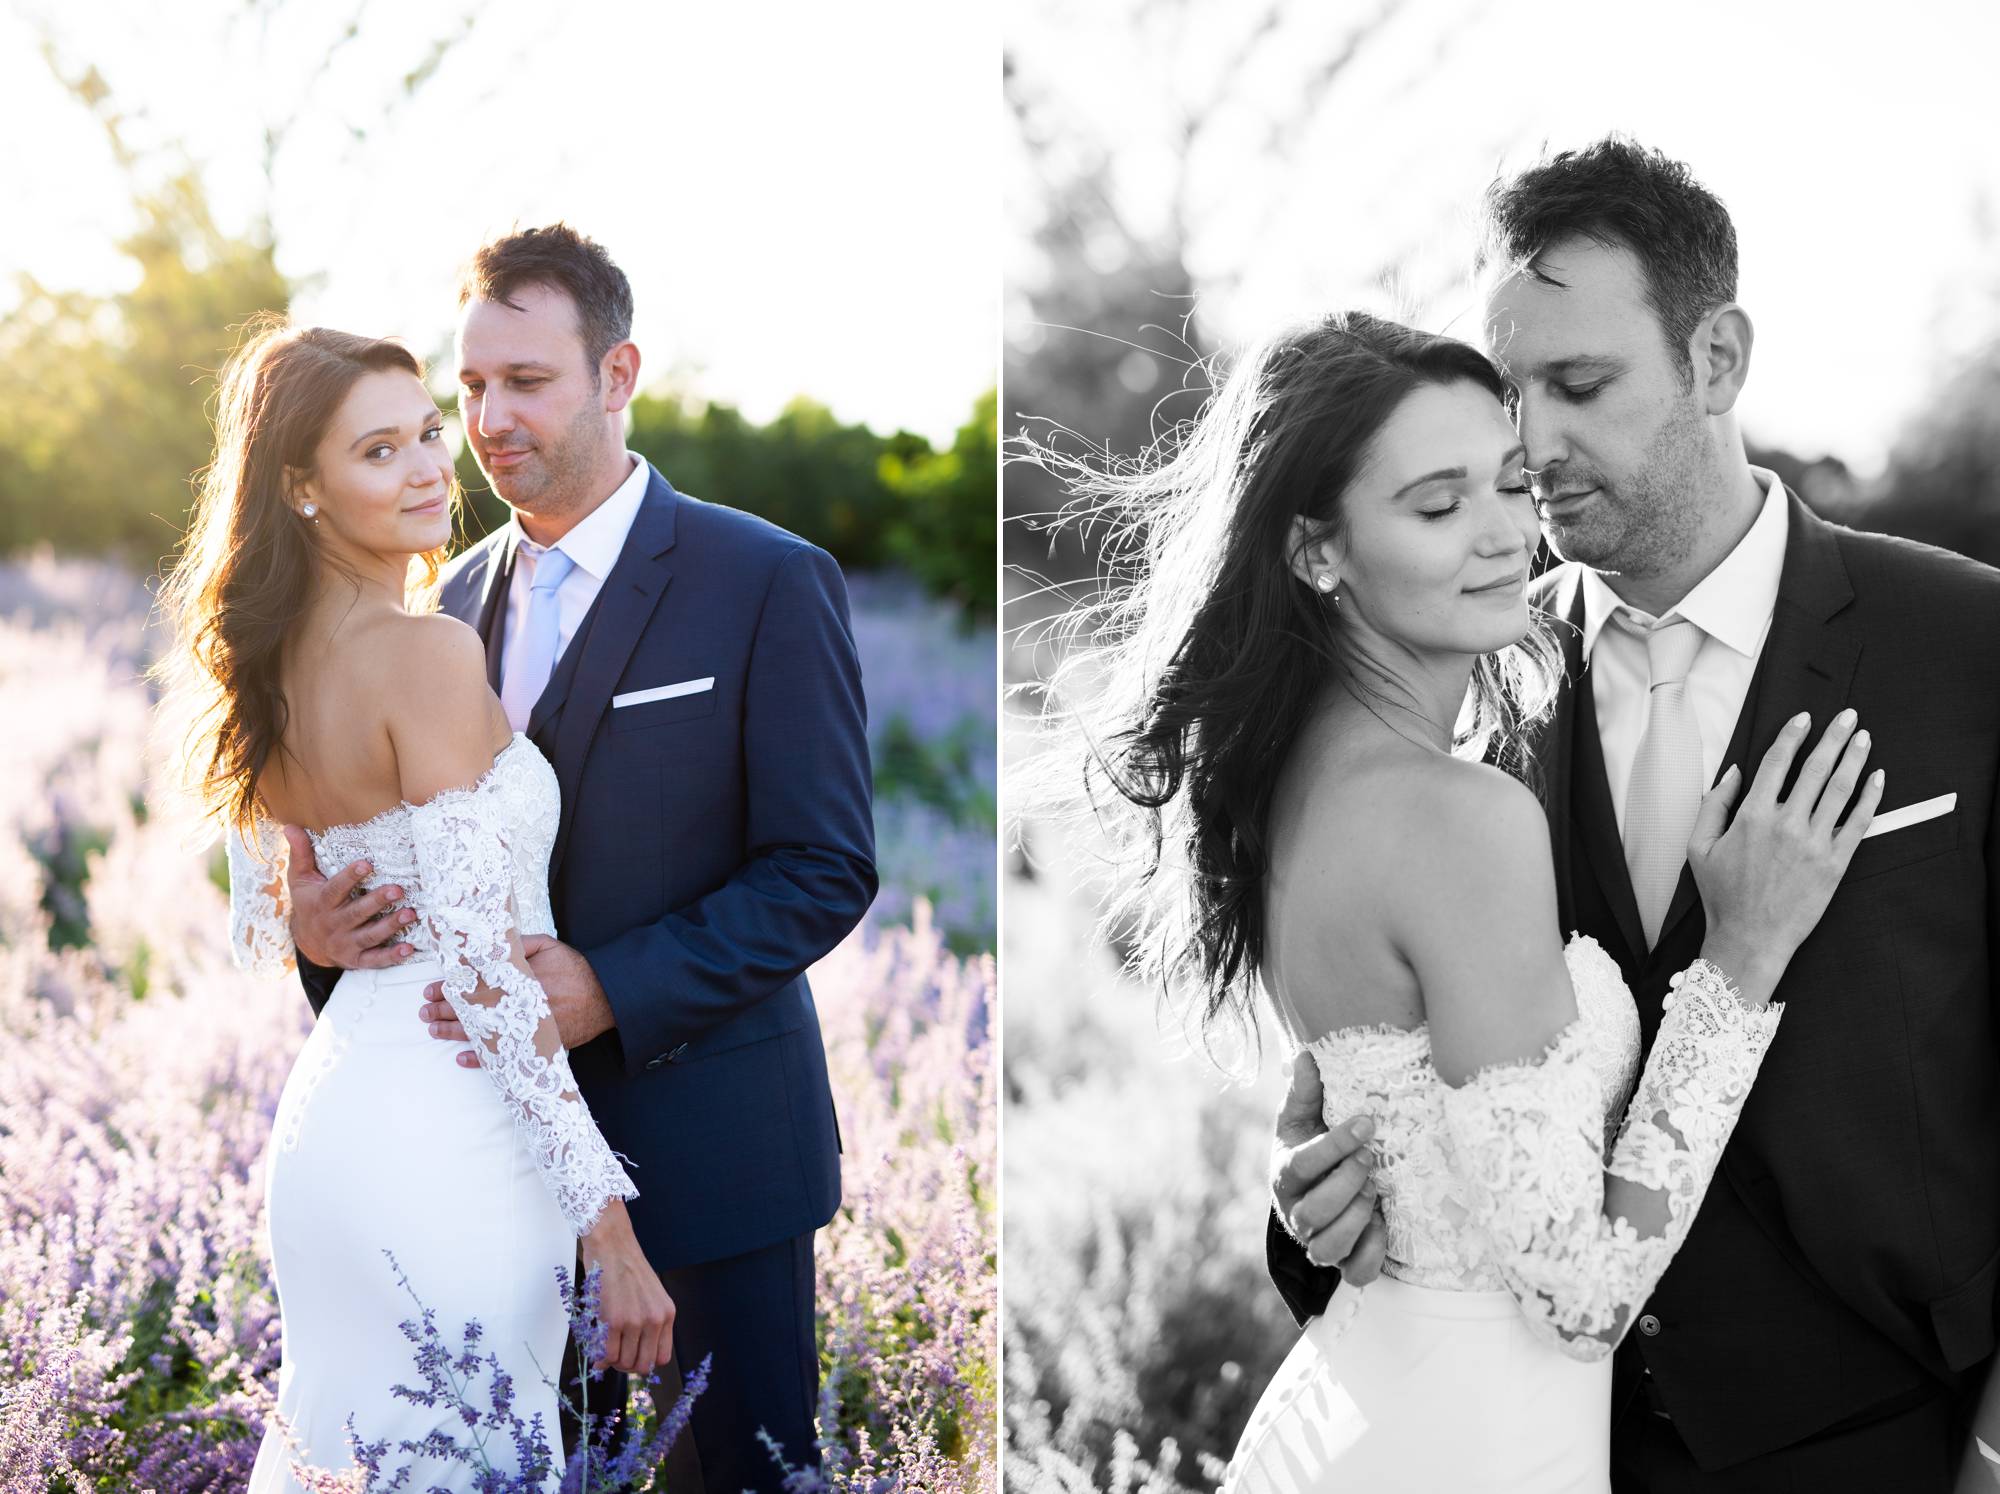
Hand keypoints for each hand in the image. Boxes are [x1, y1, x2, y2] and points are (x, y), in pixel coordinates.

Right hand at [281, 825, 417, 970]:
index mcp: (322, 903)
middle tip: (398, 889)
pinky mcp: (356, 959)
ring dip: (390, 926)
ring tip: (410, 914)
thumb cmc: (309, 902)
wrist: (308, 943)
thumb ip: (301, 853)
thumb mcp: (301, 879)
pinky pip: (374, 960)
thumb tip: (291, 825)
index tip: (366, 863)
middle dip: (377, 902)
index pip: (335, 890)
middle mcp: (334, 925)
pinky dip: (391, 956)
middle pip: (357, 913)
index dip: (350, 877)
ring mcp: (346, 944)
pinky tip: (408, 948)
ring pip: (369, 935)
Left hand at [419, 934, 616, 1067]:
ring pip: (482, 1033)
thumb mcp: (550, 947)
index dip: (451, 988)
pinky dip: (481, 1059)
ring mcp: (526, 1029)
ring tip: (433, 1030)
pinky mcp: (535, 1045)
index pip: (476, 985)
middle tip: (424, 1011)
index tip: (432, 989)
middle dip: (445, 1010)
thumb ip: (520, 944)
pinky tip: (462, 1058)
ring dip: (454, 1033)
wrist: (606, 998)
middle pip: (473, 1010)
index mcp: (519, 980)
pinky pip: (503, 1056)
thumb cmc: (576, 970)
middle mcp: (519, 1007)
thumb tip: (491, 942)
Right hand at [580, 1200, 674, 1375]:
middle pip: (642, 1364)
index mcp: (667, 1314)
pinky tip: (597, 1346)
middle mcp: (655, 1320)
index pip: (661, 1357)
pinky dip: (600, 1356)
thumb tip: (626, 1357)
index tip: (632, 1357)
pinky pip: (607, 1354)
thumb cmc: (628, 1269)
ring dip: (612, 1361)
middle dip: (626, 1366)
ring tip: (605, 1348)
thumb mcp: (649, 1296)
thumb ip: (644, 1326)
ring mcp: (634, 1321)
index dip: (644, 1362)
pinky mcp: (613, 1320)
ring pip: (623, 1362)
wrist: (613, 1245)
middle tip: (614, 1356)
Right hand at [1271, 1050, 1386, 1280]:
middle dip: (1346, 1184)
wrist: (1314, 1190)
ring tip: (1375, 1192)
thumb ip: (1305, 1091)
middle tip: (1371, 1160)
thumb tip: (1307, 1054)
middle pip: (1313, 1212)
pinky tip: (1382, 1225)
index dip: (1336, 1145)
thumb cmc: (1309, 1145)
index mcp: (1284, 1175)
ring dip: (1356, 1218)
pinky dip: (1371, 1253)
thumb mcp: (1302, 1118)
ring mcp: (1317, 1241)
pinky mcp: (1343, 1263)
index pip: (1303, 1165)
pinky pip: (1355, 1272)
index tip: (1368, 1121)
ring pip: (1328, 1248)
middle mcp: (1296, 1213)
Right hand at [1687, 708, 1883, 998]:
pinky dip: (1870, 797)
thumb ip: (1714, 804)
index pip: (1777, 763)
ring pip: (1841, 790)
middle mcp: (1787, 824)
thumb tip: (1734, 771)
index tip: (1804, 718)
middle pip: (1816, 768)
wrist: (1751, 938)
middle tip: (1848, 716)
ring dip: (1855, 759)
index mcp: (1752, 816)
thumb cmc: (1722, 895)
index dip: (1792, 736)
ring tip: (1864, 738)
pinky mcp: (1836, 863)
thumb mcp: (1699, 847)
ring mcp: (1815, 843)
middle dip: (1834, 737)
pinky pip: (1859, 823)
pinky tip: (1878, 778)